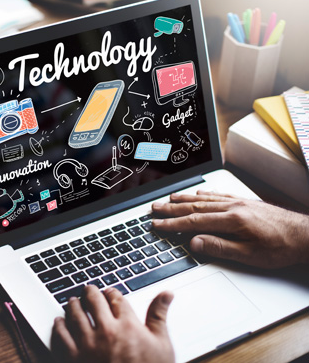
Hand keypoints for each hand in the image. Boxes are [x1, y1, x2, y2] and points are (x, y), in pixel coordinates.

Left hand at [51, 286, 174, 362]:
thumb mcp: (161, 345)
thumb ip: (159, 315)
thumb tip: (166, 294)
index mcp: (128, 325)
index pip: (116, 298)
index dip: (111, 292)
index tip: (108, 291)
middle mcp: (107, 331)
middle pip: (93, 301)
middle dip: (90, 292)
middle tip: (87, 290)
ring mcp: (89, 344)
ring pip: (75, 314)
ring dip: (73, 304)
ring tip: (72, 301)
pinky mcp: (74, 358)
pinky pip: (62, 335)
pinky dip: (59, 325)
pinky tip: (59, 321)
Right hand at [152, 190, 308, 268]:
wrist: (307, 235)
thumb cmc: (281, 247)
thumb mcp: (249, 255)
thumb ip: (220, 247)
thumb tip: (194, 243)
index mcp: (231, 220)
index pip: (194, 222)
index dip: (172, 224)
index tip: (157, 225)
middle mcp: (233, 207)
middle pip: (195, 207)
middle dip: (172, 209)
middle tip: (154, 209)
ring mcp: (239, 202)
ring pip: (205, 198)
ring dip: (184, 199)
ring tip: (169, 199)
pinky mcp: (245, 202)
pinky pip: (219, 195)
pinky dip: (205, 194)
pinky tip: (198, 193)